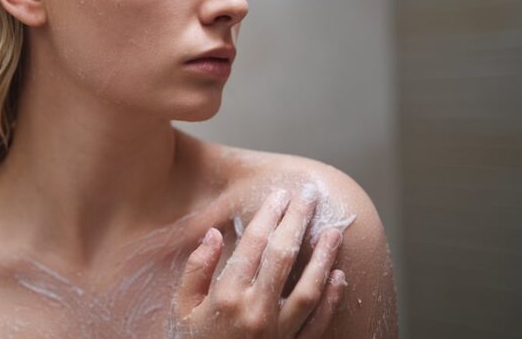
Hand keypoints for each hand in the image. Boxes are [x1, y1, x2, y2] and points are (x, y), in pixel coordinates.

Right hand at [168, 189, 345, 337]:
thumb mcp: (182, 308)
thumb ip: (197, 270)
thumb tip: (215, 235)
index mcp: (227, 296)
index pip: (253, 245)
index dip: (268, 216)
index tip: (279, 195)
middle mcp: (256, 311)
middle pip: (283, 257)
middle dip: (297, 222)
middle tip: (309, 196)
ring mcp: (278, 332)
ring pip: (308, 288)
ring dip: (323, 257)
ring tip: (333, 231)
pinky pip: (318, 322)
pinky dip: (331, 299)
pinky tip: (339, 276)